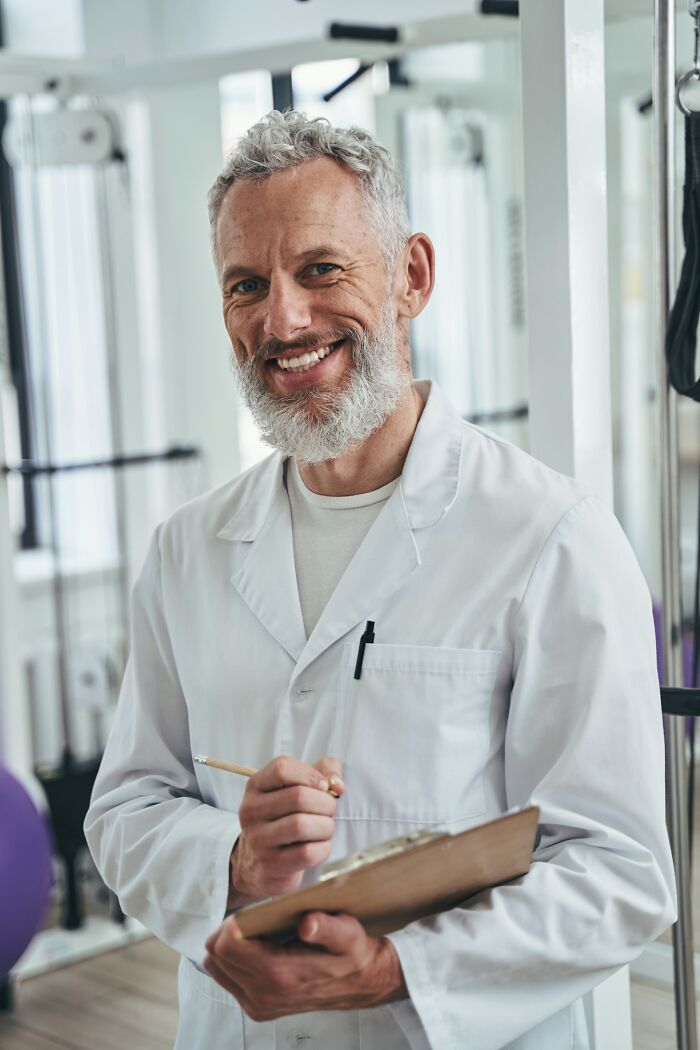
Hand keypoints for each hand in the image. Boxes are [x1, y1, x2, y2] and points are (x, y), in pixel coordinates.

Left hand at [204, 911, 407, 1020]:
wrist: (361, 983)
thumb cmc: (352, 953)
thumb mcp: (347, 933)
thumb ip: (327, 927)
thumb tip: (307, 923)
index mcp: (280, 975)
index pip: (227, 946)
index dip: (232, 923)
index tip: (249, 912)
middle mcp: (263, 996)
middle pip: (216, 955)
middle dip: (227, 932)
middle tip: (251, 919)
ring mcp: (258, 1005)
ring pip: (216, 967)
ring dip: (228, 946)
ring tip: (252, 932)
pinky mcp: (257, 1008)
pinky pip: (226, 978)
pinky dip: (232, 960)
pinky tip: (255, 948)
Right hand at [229, 756, 343, 901]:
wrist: (259, 862)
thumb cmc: (285, 817)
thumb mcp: (297, 787)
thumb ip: (323, 771)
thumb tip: (338, 785)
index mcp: (256, 786)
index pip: (282, 768)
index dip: (311, 774)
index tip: (324, 786)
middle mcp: (251, 810)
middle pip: (298, 797)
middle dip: (326, 803)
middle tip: (329, 811)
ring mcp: (258, 839)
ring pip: (302, 825)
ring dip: (326, 826)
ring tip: (325, 828)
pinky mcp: (271, 864)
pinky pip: (307, 853)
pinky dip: (323, 848)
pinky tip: (320, 846)